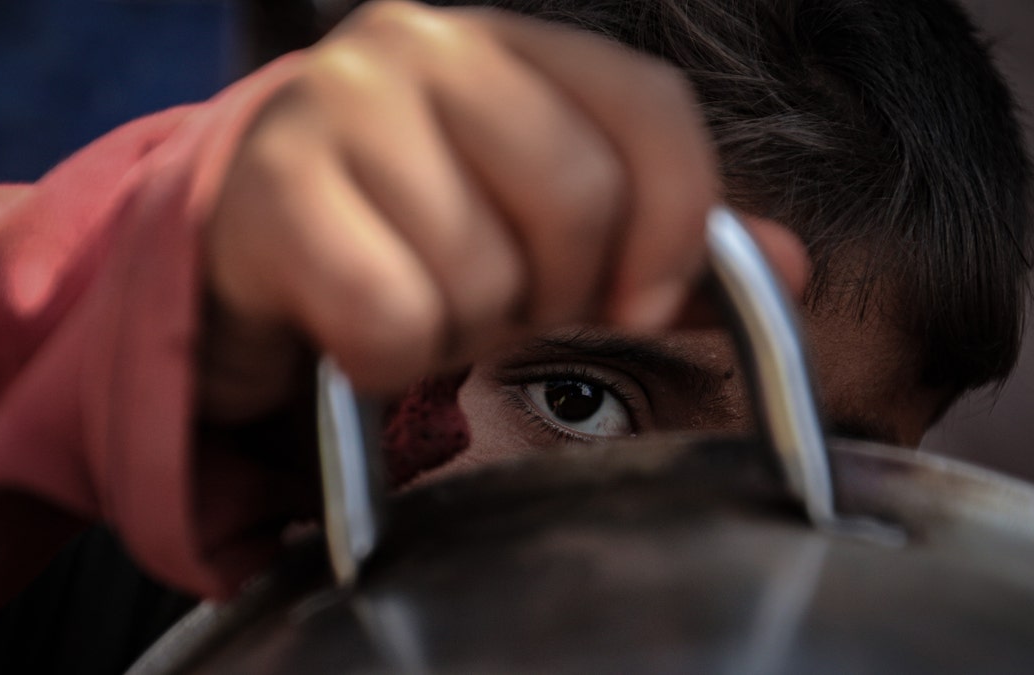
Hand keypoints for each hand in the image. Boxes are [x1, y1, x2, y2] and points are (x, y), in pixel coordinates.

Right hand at [200, 0, 808, 421]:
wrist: (243, 247)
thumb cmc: (406, 231)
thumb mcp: (540, 225)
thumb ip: (662, 236)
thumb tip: (791, 267)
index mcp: (508, 43)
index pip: (648, 106)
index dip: (676, 220)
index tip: (639, 302)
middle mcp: (423, 46)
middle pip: (577, 194)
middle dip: (545, 289)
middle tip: (490, 298)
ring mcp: (339, 105)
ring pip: (480, 271)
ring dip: (454, 329)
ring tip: (410, 300)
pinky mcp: (270, 188)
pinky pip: (390, 316)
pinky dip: (384, 358)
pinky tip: (353, 331)